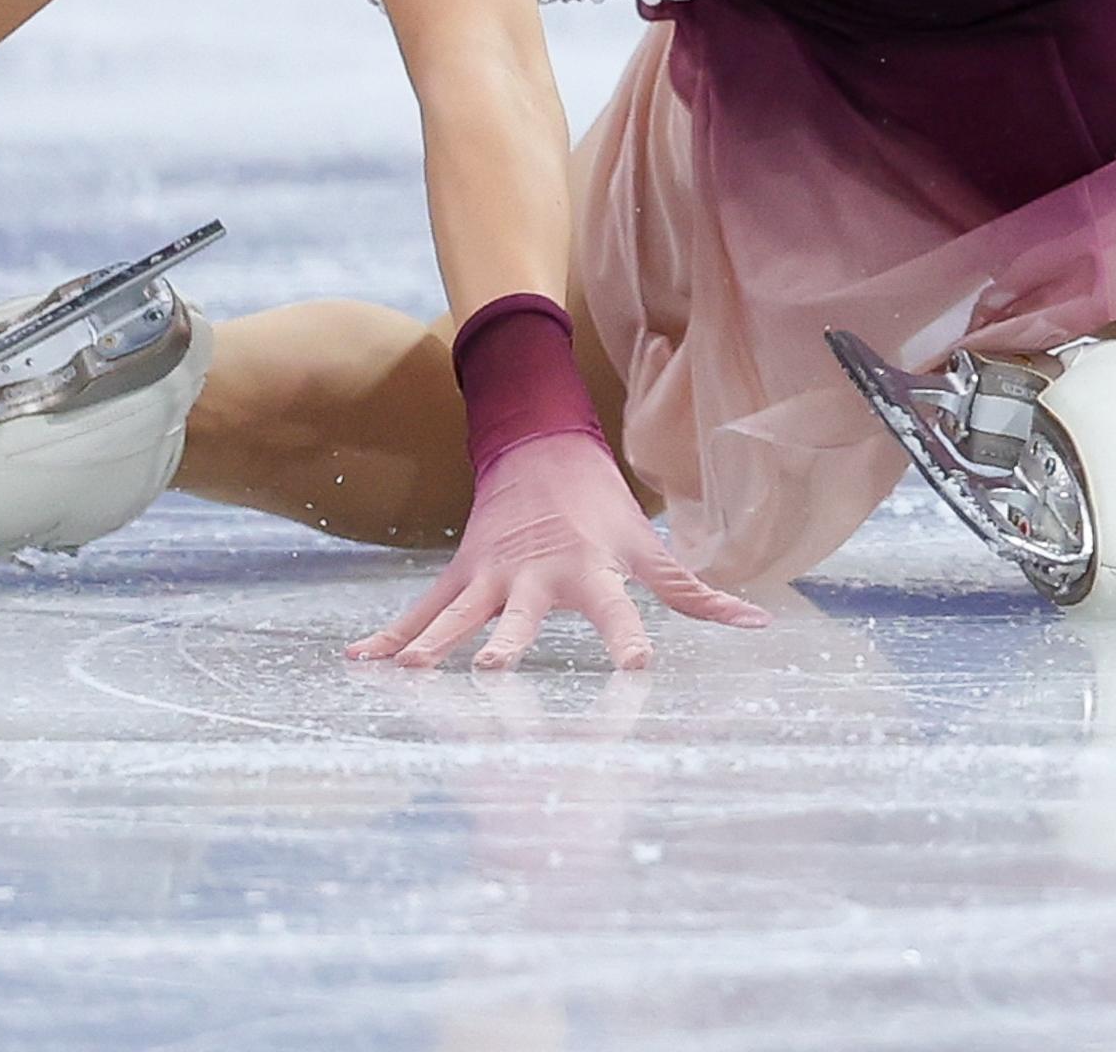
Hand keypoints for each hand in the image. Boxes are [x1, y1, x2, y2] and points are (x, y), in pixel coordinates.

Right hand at [351, 430, 769, 670]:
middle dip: (508, 643)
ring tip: (408, 672)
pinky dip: (389, 636)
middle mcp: (535, 574)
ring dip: (432, 642)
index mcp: (589, 569)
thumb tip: (757, 622)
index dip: (628, 637)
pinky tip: (358, 664)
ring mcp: (490, 574)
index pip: (617, 610)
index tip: (638, 666)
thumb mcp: (647, 546)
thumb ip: (694, 592)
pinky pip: (421, 608)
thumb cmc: (602, 506)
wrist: (538, 444)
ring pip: (458, 613)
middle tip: (494, 672)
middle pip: (520, 614)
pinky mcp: (460, 573)